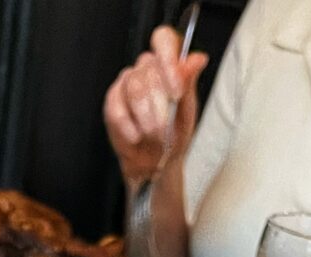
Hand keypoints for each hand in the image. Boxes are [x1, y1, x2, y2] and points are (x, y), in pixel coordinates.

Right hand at [104, 25, 207, 186]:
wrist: (156, 162)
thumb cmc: (174, 135)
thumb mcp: (188, 111)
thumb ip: (189, 83)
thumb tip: (197, 59)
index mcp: (167, 64)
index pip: (163, 40)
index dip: (168, 60)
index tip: (176, 89)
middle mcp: (146, 69)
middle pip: (149, 70)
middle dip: (161, 105)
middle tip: (166, 128)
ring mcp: (127, 83)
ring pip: (134, 88)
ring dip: (147, 118)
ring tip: (153, 135)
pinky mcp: (112, 101)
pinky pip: (117, 108)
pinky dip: (129, 126)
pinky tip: (136, 136)